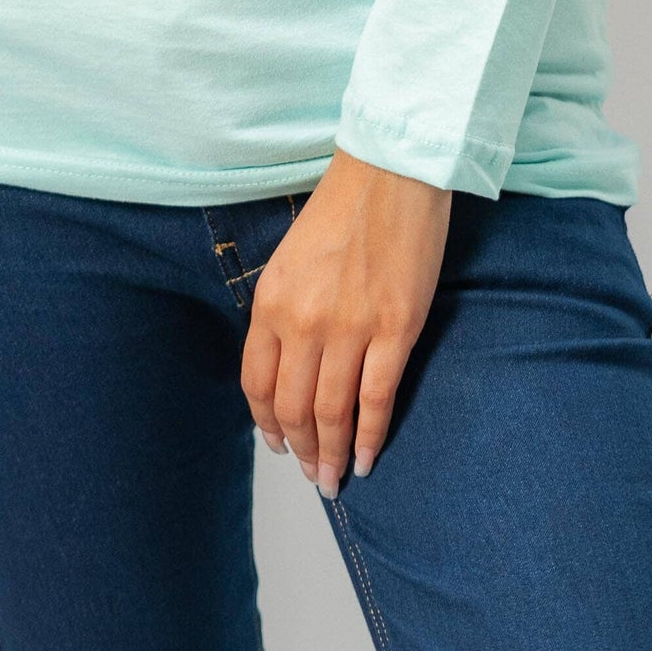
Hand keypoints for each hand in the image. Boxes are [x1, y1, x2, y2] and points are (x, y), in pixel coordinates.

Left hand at [240, 146, 450, 494]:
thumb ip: (286, 312)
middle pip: (293, 408)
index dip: (267, 425)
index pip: (257, 385)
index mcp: (271, 302)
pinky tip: (367, 459)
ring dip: (332, 454)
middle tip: (314, 474)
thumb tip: (293, 366)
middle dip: (302, 450)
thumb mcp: (292, 261)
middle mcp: (302, 322)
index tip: (278, 445)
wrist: (391, 172)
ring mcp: (349, 329)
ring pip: (331, 413)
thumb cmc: (344, 209)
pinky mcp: (394, 330)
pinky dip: (370, 437)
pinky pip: (376, 400)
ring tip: (336, 478)